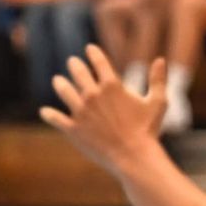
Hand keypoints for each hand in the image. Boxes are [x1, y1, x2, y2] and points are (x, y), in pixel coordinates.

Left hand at [40, 45, 168, 173]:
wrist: (133, 156)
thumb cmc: (148, 129)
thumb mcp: (158, 102)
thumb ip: (158, 80)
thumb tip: (161, 60)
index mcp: (112, 85)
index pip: (99, 62)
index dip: (94, 53)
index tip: (90, 49)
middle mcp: (92, 95)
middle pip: (79, 73)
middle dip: (75, 65)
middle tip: (72, 62)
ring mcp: (80, 112)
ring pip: (64, 91)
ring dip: (60, 84)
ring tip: (57, 80)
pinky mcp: (73, 129)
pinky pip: (56, 119)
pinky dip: (49, 114)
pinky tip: (44, 111)